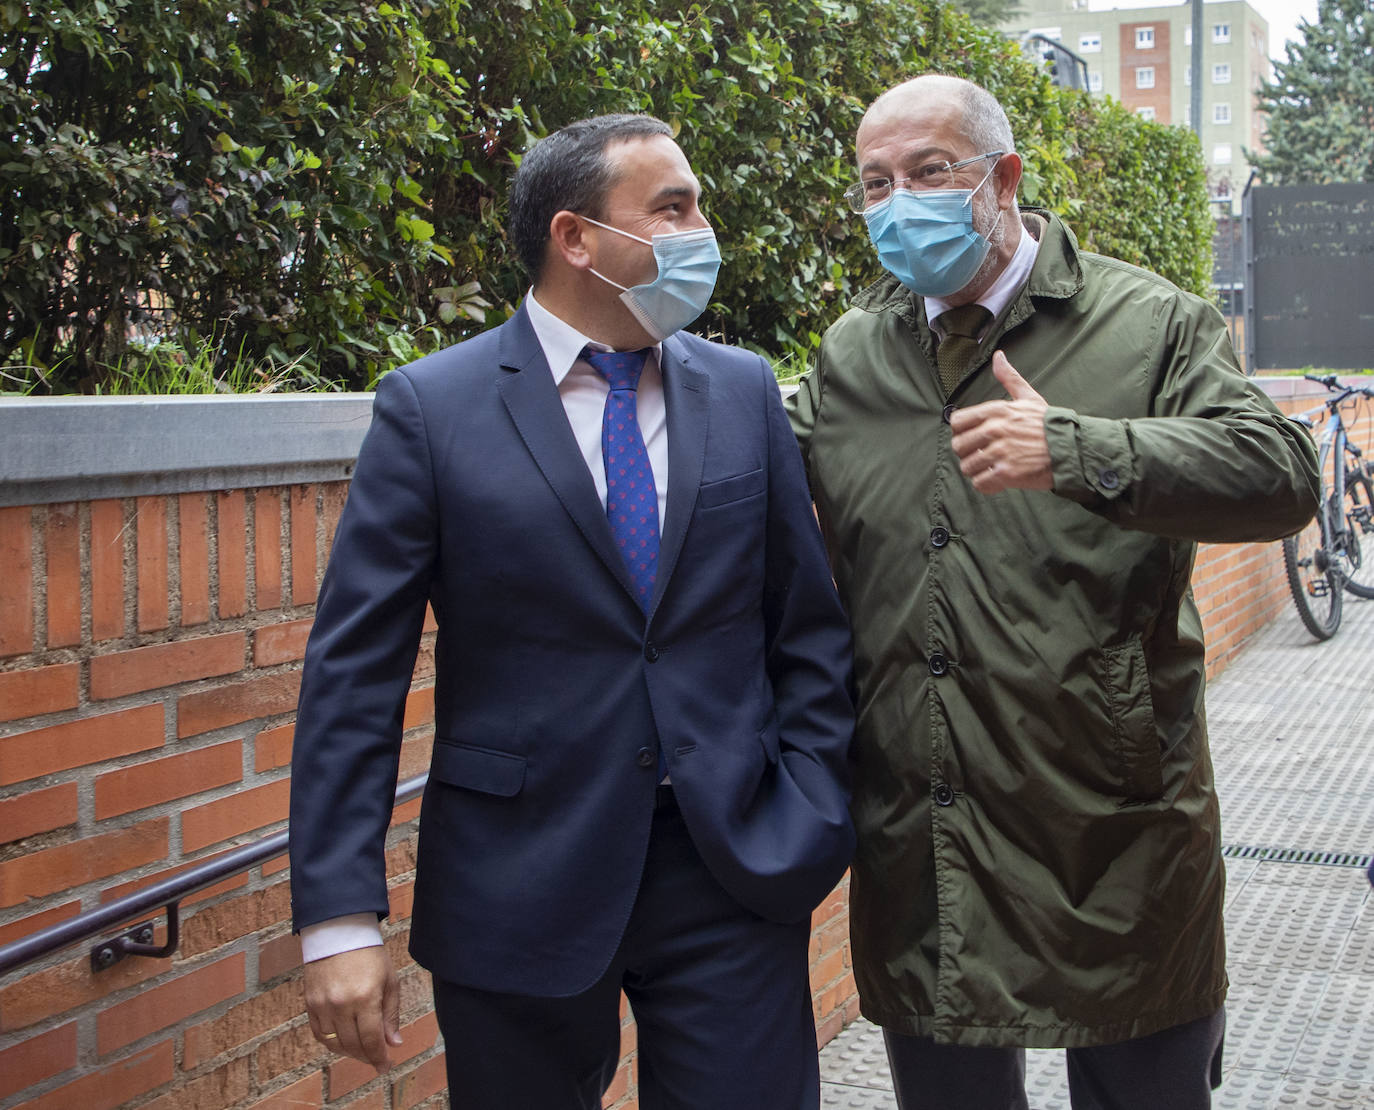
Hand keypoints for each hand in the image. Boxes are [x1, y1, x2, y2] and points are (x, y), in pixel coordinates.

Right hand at [304, 946, 401, 1072]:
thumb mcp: (389, 981)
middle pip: (353, 1045)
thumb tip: (394, 1043)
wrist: (339, 932)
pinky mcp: (310, 1003)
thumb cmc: (370, 955)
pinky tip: (343, 1041)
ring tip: (362, 1050)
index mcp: (366, 998)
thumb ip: (391, 1014)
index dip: (379, 1058)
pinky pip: (319, 1034)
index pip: (372, 1040)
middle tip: (376, 1058)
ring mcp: (323, 1005)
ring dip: (350, 1052)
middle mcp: (342, 1005)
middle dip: (367, 1056)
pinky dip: (331, 1042)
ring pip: (334, 1044)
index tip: (386, 1066)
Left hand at [949, 351, 1051, 494]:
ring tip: (991, 467)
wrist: (1071, 449)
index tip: (973, 437)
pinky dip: (986, 484)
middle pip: (959, 446)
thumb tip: (998, 356)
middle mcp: (995, 430)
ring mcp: (1001, 452)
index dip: (961, 432)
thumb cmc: (1048, 425)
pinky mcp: (1007, 473)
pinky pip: (980, 483)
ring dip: (976, 470)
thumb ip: (1009, 377)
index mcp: (996, 410)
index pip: (957, 422)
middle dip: (968, 453)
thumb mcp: (1028, 397)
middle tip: (982, 455)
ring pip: (967, 466)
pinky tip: (997, 479)